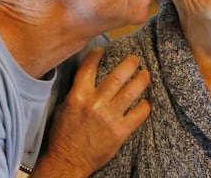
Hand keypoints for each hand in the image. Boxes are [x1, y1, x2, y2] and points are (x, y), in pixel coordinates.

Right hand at [31, 48, 150, 176]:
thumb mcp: (63, 108)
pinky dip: (145, 105)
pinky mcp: (120, 131)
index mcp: (78, 96)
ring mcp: (109, 117)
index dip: (98, 54)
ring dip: (142, 79)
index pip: (89, 67)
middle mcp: (95, 103)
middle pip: (118, 75)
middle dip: (130, 63)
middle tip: (135, 59)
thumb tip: (86, 78)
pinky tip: (147, 101)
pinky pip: (139, 114)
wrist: (68, 160)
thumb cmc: (63, 134)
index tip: (104, 49)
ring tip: (146, 74)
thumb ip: (76, 92)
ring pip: (132, 91)